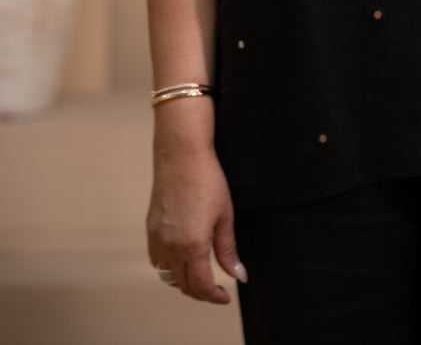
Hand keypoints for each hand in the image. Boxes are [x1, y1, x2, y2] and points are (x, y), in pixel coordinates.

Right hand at [147, 141, 247, 302]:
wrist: (181, 155)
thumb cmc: (208, 181)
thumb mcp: (225, 216)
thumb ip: (228, 250)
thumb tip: (239, 276)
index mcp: (192, 245)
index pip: (201, 286)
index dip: (214, 296)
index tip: (225, 296)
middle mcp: (171, 247)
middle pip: (183, 285)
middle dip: (201, 292)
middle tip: (216, 288)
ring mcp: (157, 239)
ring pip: (167, 276)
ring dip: (183, 281)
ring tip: (200, 275)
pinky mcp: (150, 230)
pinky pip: (157, 261)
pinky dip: (169, 268)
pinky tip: (182, 259)